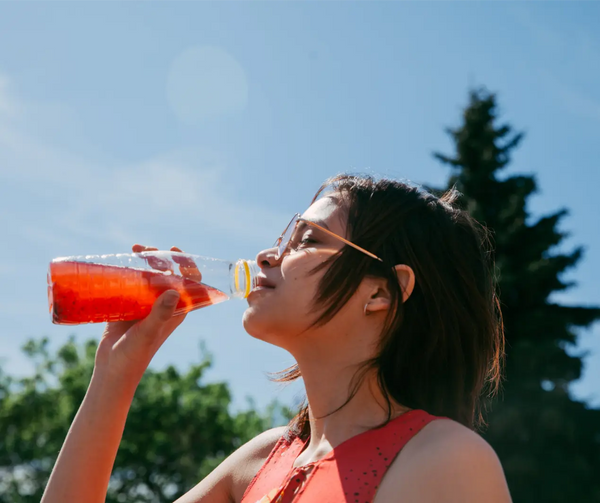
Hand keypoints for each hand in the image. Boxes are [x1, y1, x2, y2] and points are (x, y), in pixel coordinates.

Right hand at [94, 245, 198, 385]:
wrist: (112, 369)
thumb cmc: (135, 354)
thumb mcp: (148, 332)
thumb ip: (160, 313)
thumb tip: (175, 292)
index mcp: (176, 310)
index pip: (189, 283)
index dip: (186, 265)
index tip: (173, 251)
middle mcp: (163, 305)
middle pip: (168, 275)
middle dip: (160, 258)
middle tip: (145, 250)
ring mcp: (146, 304)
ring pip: (150, 276)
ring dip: (144, 262)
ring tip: (133, 250)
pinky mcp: (128, 305)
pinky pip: (132, 283)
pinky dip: (129, 271)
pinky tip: (121, 262)